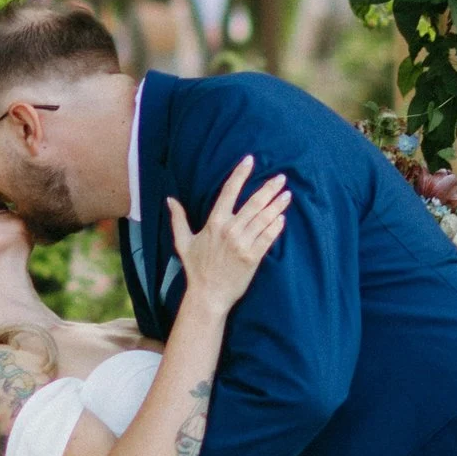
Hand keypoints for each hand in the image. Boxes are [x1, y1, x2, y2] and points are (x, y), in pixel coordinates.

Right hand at [166, 154, 290, 309]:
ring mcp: (242, 244)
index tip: (250, 160)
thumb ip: (178, 219)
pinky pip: (268, 238)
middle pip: (253, 203)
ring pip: (263, 219)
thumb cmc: (196, 268)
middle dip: (268, 188)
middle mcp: (229, 230)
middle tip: (281, 178)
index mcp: (214, 223)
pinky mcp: (253, 257)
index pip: (228, 191)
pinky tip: (282, 218)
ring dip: (277, 205)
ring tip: (287, 195)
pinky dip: (276, 227)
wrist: (208, 295)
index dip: (240, 174)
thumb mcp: (183, 242)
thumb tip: (170, 200)